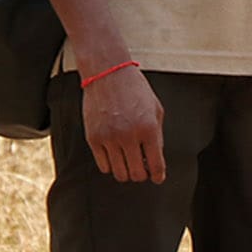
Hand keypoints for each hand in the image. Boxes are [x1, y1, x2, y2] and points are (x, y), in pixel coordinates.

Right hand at [80, 58, 166, 183]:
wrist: (107, 73)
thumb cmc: (134, 89)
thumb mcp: (156, 109)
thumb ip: (158, 136)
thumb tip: (156, 159)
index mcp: (148, 128)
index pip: (155, 165)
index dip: (158, 176)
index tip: (157, 178)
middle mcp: (128, 135)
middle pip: (136, 174)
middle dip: (142, 175)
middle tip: (142, 169)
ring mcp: (109, 138)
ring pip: (119, 173)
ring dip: (126, 172)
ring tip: (129, 163)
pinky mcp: (93, 138)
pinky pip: (103, 165)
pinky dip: (111, 166)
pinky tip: (115, 156)